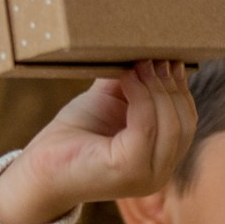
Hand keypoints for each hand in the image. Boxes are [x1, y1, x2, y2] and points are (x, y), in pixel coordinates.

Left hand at [0, 59, 197, 223]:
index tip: (169, 59)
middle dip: (170, 86)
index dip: (180, 89)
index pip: (186, 122)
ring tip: (140, 64)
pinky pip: (146, 125)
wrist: (38, 168)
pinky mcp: (129, 169)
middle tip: (155, 57)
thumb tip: (148, 48)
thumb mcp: (109, 102)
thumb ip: (131, 82)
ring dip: (157, 88)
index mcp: (159, 161)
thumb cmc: (72, 136)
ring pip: (170, 123)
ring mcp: (147, 176)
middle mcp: (158, 174)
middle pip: (183, 122)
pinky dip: (141, 96)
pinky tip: (128, 78)